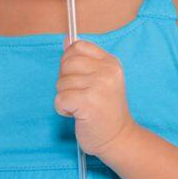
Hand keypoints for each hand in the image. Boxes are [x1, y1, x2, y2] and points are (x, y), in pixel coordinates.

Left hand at [55, 39, 133, 157]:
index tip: (78, 77)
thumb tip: (66, 40)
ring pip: (61, 82)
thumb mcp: (100, 79)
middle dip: (65, 80)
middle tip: (80, 94)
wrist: (118, 137)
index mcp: (111, 62)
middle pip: (67, 63)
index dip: (69, 61)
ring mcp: (99, 86)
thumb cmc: (106, 110)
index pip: (78, 46)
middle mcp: (107, 71)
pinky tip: (77, 114)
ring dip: (65, 97)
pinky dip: (63, 109)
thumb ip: (84, 59)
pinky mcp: (88, 103)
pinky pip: (60, 99)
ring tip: (81, 106)